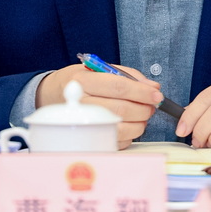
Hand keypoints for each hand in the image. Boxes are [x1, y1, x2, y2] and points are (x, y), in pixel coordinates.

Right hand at [37, 64, 162, 148]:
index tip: (157, 95)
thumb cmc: (82, 81)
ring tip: (141, 116)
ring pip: (121, 129)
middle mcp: (81, 103)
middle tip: (151, 106)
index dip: (142, 92)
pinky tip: (128, 125)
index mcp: (83, 81)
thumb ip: (129, 76)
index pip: (119, 87)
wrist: (53, 96)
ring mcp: (83, 124)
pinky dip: (130, 134)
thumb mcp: (101, 70)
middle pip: (121, 109)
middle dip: (144, 109)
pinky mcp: (88, 139)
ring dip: (140, 124)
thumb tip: (153, 88)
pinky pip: (117, 141)